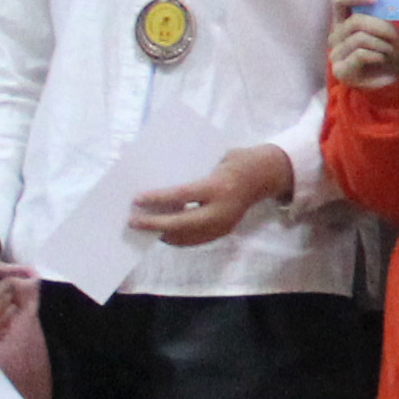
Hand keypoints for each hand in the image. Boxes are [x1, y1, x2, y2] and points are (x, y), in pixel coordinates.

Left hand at [129, 143, 292, 248]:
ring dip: (163, 233)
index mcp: (219, 186)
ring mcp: (224, 224)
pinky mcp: (224, 231)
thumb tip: (155, 177)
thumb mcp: (213, 158)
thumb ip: (189, 171)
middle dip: (154, 224)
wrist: (265, 175)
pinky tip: (163, 232)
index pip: (182, 196)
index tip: (136, 199)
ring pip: (187, 236)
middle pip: (182, 223)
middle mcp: (222, 209)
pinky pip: (196, 239)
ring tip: (143, 228)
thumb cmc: (235, 160)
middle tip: (133, 221)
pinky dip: (177, 237)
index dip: (158, 199)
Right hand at [324, 0, 398, 90]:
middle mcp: (335, 36)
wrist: (395, 80)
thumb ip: (379, 15)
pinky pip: (360, 54)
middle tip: (396, 37)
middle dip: (381, 27)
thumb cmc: (391, 52)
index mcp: (344, 22)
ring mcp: (335, 55)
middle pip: (355, 21)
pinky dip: (377, 55)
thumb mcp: (388, 29)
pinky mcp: (341, 71)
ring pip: (360, 38)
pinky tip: (382, 59)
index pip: (339, 0)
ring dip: (382, 44)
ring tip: (391, 52)